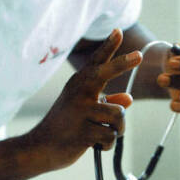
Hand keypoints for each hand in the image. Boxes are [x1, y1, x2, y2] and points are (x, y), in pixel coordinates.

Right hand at [25, 29, 141, 170]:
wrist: (40, 148)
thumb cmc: (64, 127)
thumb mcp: (84, 111)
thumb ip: (106, 102)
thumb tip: (128, 98)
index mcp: (78, 85)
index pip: (96, 63)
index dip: (108, 47)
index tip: (118, 31)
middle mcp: (78, 93)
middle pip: (104, 73)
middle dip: (122, 64)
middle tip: (139, 55)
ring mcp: (80, 111)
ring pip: (118, 114)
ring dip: (117, 129)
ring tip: (102, 134)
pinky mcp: (83, 131)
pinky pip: (111, 135)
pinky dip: (107, 144)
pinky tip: (93, 146)